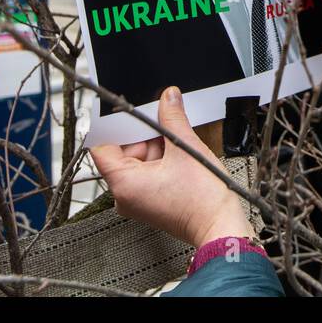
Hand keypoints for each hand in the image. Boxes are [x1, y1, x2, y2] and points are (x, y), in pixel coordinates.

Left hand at [89, 87, 252, 248]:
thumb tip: (168, 98)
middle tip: (166, 133)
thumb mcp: (185, 147)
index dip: (118, 128)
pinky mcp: (149, 202)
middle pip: (123, 153)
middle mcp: (124, 196)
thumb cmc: (201, 200)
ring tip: (178, 151)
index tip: (132, 117)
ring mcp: (136, 201)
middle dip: (145, 138)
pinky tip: (179, 160)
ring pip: (137, 162)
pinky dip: (160, 162)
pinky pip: (146, 174)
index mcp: (123, 184)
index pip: (102, 147)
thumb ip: (172, 117)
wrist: (219, 224)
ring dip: (156, 150)